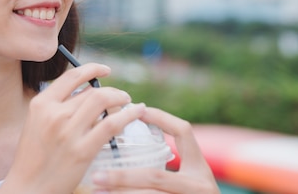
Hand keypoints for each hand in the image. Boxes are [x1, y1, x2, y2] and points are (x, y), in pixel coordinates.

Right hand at [0, 63, 140, 193]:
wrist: (28, 187)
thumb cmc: (33, 158)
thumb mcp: (36, 124)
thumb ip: (56, 107)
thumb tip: (86, 92)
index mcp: (41, 104)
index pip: (70, 76)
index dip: (92, 68)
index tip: (105, 70)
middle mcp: (54, 114)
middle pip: (91, 91)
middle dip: (112, 91)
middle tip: (122, 96)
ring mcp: (68, 132)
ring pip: (103, 101)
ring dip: (121, 99)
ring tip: (130, 103)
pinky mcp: (82, 150)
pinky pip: (111, 124)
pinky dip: (128, 115)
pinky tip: (136, 113)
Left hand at [89, 107, 218, 193]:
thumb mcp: (190, 185)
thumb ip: (166, 173)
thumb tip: (129, 145)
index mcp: (200, 171)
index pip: (184, 132)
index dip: (161, 118)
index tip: (137, 111)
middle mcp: (200, 187)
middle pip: (154, 176)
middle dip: (122, 175)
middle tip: (97, 175)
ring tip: (97, 192)